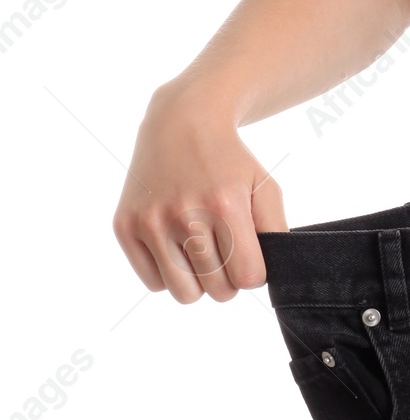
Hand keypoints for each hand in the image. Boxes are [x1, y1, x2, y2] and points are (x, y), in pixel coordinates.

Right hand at [111, 81, 283, 301]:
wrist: (181, 124)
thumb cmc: (229, 162)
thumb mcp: (265, 187)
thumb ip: (275, 230)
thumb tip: (263, 276)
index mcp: (225, 206)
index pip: (248, 277)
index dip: (254, 273)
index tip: (250, 257)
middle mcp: (185, 215)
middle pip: (218, 290)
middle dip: (229, 280)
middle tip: (226, 255)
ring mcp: (150, 222)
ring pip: (184, 294)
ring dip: (199, 283)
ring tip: (202, 256)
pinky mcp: (125, 227)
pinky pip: (153, 283)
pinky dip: (169, 274)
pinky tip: (176, 247)